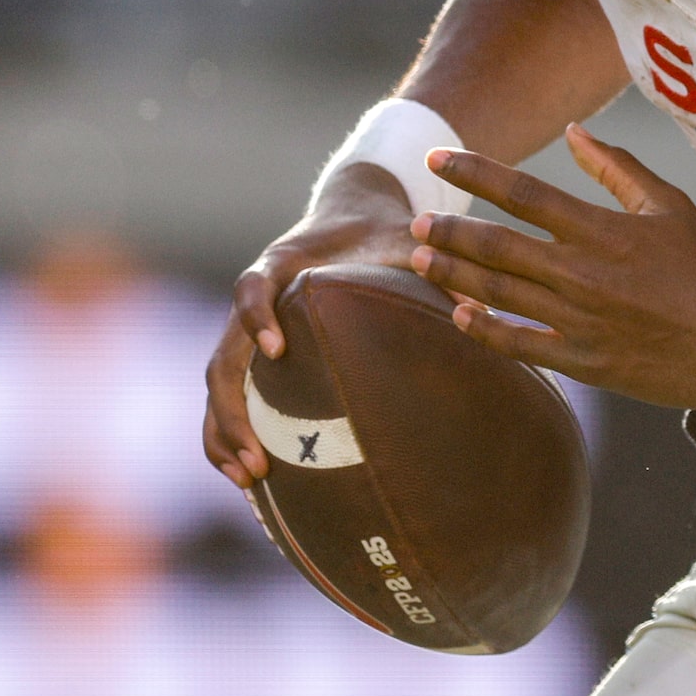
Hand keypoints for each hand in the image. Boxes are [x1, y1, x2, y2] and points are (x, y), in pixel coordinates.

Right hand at [201, 162, 416, 488]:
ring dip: (225, 434)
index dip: (257, 317)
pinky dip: (231, 436)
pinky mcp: (251, 352)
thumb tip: (476, 307)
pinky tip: (255, 480)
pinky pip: (230, 397)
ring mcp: (245, 329)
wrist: (351, 214)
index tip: (277, 348)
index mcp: (282, 265)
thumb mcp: (408, 241)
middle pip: (223, 357)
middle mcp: (254, 300)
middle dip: (233, 411)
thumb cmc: (383, 232)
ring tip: (252, 481)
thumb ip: (433, 267)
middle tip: (259, 458)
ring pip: (218, 385)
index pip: (253, 288)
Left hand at [407, 127, 695, 413]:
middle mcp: (583, 274)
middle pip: (497, 245)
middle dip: (448, 230)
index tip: (437, 157)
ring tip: (419, 259)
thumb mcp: (671, 206)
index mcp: (603, 230)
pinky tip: (459, 313)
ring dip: (453, 273)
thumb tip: (574, 132)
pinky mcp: (582, 361)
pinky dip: (484, 328)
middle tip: (415, 221)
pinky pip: (519, 344)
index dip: (474, 171)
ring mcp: (579, 321)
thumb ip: (617, 168)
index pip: (523, 192)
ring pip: (497, 293)